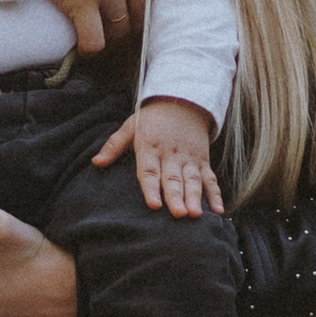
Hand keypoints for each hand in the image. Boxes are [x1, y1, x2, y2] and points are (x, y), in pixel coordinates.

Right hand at [0, 0, 147, 55]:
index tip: (127, 4)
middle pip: (140, 12)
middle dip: (128, 24)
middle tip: (112, 28)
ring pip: (120, 30)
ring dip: (109, 38)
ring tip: (96, 38)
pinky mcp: (82, 4)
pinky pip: (95, 41)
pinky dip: (89, 49)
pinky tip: (82, 48)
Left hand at [95, 94, 226, 216]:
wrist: (182, 101)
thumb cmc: (151, 119)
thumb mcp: (130, 126)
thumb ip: (114, 145)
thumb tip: (96, 162)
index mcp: (151, 147)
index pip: (150, 171)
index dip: (152, 188)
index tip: (154, 204)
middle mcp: (171, 155)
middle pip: (173, 179)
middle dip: (176, 197)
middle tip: (179, 215)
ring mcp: (189, 159)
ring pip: (193, 180)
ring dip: (196, 198)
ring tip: (197, 215)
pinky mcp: (202, 161)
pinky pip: (210, 179)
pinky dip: (216, 194)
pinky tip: (219, 210)